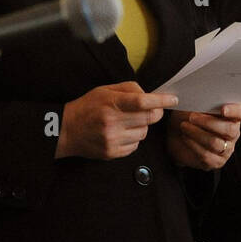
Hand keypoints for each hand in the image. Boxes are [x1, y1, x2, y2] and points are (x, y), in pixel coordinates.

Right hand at [55, 81, 176, 159]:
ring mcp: (112, 139)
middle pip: (148, 118)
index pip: (142, 101)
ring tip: (129, 122)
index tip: (173, 99)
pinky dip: (134, 139)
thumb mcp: (104, 90)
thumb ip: (128, 89)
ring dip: (142, 126)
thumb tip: (149, 94)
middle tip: (153, 110)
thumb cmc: (88, 107)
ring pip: (144, 133)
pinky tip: (122, 133)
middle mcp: (112, 122)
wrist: (67, 130)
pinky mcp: (112, 152)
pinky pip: (135, 145)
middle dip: (156, 113)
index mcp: (111, 103)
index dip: (161, 100)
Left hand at [166, 103, 240, 170]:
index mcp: (233, 115)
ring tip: (184, 126)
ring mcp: (227, 149)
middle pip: (229, 129)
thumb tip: (201, 97)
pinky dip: (193, 145)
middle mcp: (233, 133)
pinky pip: (207, 155)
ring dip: (197, 133)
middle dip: (209, 122)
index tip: (223, 109)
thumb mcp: (193, 105)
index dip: (236, 111)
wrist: (175, 134)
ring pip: (216, 143)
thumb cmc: (188, 115)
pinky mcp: (216, 161)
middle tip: (192, 116)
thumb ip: (202, 101)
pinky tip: (185, 137)